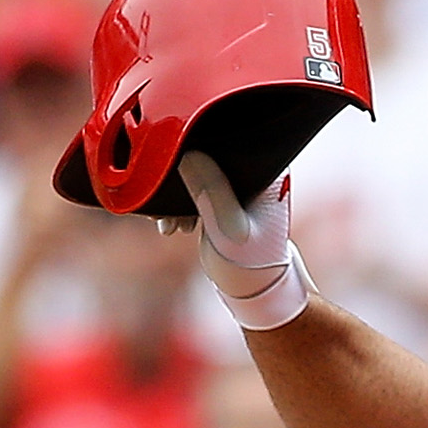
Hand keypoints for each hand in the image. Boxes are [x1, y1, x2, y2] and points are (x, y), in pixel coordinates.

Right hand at [163, 152, 291, 290]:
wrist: (255, 289)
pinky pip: (191, 188)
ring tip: (166, 222)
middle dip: (178, 172)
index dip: (195, 142)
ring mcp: (237, 182)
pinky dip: (176, 204)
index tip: (169, 159)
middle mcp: (255, 170)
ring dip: (173, 192)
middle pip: (207, 152)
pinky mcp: (221, 195)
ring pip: (194, 170)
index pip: (229, 138)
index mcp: (268, 170)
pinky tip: (168, 225)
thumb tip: (187, 154)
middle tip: (159, 196)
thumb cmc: (252, 262)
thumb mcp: (229, 228)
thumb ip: (211, 192)